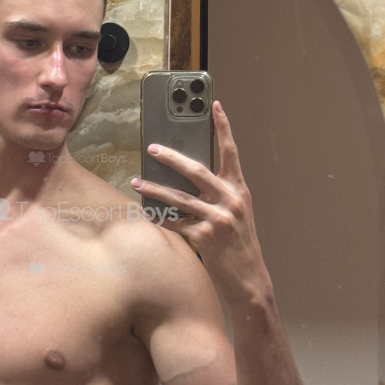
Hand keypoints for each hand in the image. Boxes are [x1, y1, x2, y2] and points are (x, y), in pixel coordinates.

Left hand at [131, 100, 270, 306]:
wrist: (248, 279)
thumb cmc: (239, 244)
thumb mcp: (236, 213)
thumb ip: (218, 193)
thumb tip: (187, 176)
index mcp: (239, 190)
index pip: (231, 152)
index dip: (223, 126)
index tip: (215, 105)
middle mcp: (231, 200)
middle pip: (196, 170)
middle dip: (171, 157)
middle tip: (152, 148)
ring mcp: (217, 219)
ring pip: (178, 197)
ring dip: (154, 189)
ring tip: (136, 182)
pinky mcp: (204, 237)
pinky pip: (174, 222)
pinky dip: (159, 217)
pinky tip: (146, 212)